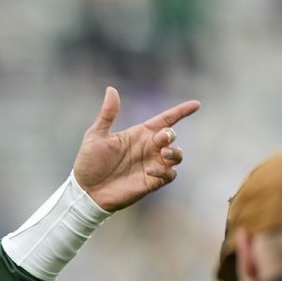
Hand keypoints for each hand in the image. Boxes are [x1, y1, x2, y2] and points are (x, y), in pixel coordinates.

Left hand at [72, 87, 199, 211]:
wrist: (85, 191)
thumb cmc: (88, 162)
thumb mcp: (96, 136)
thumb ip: (107, 114)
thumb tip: (111, 89)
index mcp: (139, 134)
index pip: (165, 120)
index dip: (181, 111)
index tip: (196, 105)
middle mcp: (148, 148)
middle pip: (171, 136)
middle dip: (170, 134)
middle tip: (162, 138)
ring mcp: (151, 165)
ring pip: (177, 155)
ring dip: (175, 153)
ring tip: (163, 153)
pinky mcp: (151, 182)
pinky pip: (170, 175)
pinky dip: (166, 171)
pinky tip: (150, 171)